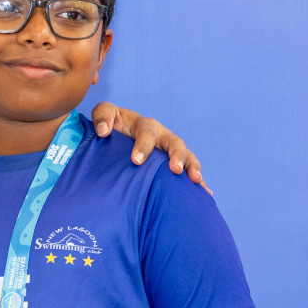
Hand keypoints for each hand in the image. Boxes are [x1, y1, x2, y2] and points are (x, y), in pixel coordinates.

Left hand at [90, 102, 209, 192]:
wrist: (118, 137)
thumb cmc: (112, 125)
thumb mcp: (104, 114)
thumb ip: (102, 116)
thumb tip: (103, 131)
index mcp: (145, 126)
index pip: (147, 133)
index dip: (143, 146)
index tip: (136, 161)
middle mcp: (162, 137)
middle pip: (175, 143)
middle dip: (177, 155)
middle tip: (175, 170)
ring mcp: (171, 151)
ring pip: (187, 156)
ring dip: (192, 167)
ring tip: (195, 180)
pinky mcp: (174, 164)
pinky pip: (189, 171)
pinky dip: (198, 181)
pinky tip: (205, 193)